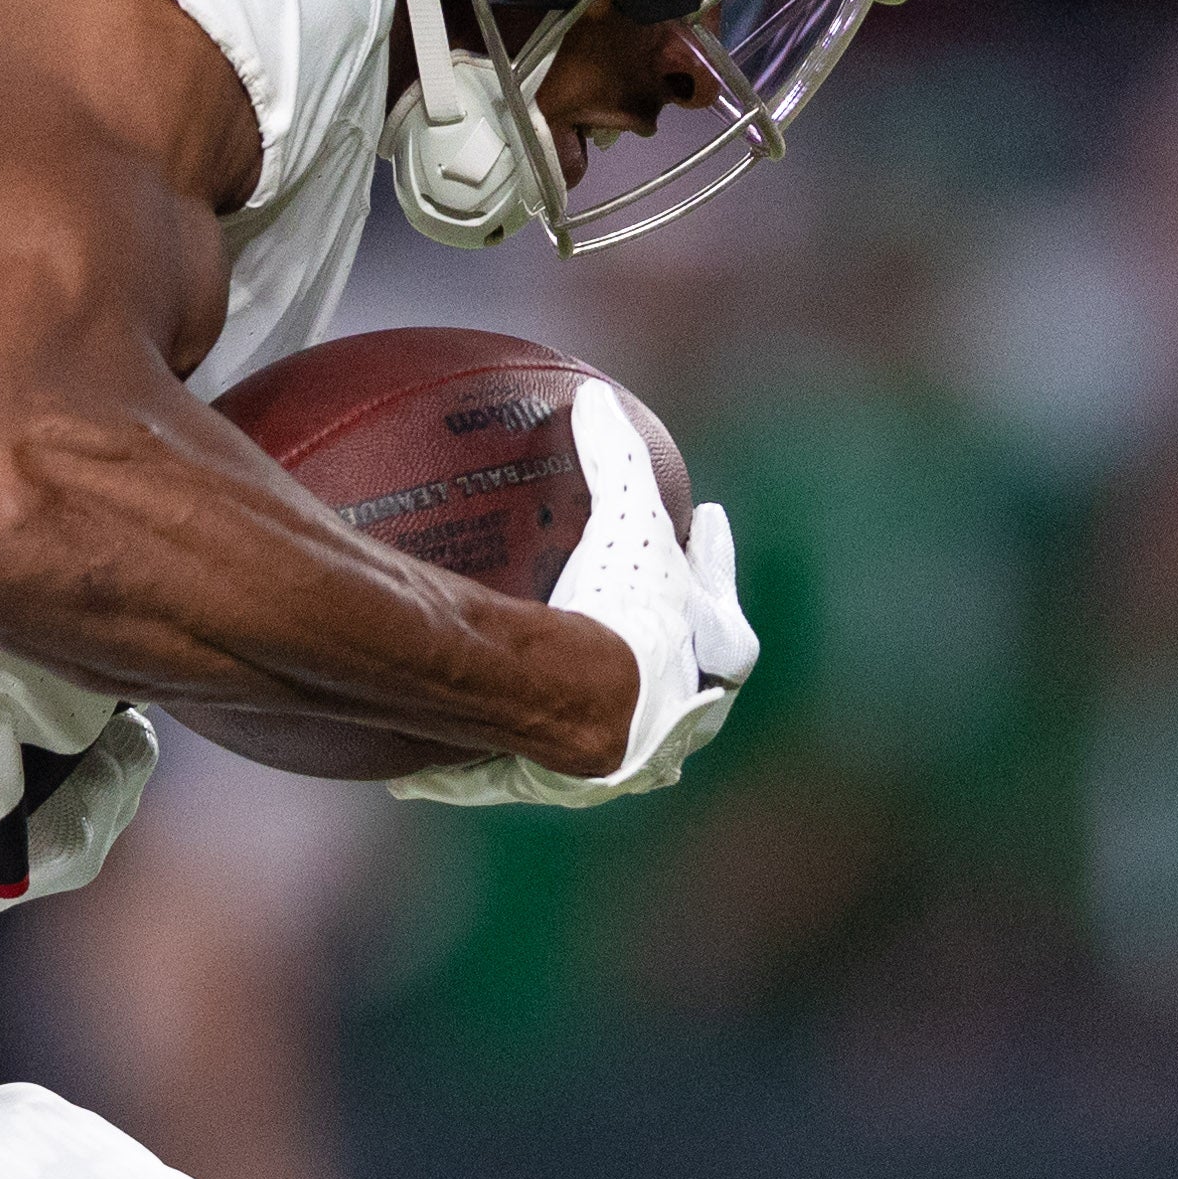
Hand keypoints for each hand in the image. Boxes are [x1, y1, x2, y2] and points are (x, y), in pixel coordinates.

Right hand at [391, 382, 752, 808]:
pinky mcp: (573, 785)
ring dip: (606, 717)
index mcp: (711, 653)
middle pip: (695, 677)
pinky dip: (506, 759)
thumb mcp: (628, 524)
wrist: (586, 714)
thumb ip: (615, 459)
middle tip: (660, 623)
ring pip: (631, 734)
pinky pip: (540, 768)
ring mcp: (633, 756)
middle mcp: (684, 713)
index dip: (712, 558)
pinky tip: (455, 763)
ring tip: (574, 698)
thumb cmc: (621, 618)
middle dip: (682, 652)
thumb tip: (592, 394)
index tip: (710, 522)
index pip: (722, 600)